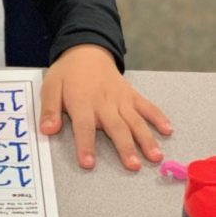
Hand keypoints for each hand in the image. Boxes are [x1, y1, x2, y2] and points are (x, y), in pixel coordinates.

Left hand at [39, 44, 172, 170]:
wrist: (86, 51)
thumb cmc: (67, 74)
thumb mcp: (50, 87)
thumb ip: (49, 110)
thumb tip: (47, 130)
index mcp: (82, 102)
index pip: (83, 126)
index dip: (85, 145)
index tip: (88, 164)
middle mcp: (104, 102)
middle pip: (116, 127)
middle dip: (125, 147)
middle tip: (133, 166)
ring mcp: (121, 99)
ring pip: (135, 120)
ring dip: (146, 138)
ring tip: (155, 156)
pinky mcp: (132, 95)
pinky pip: (147, 106)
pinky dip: (158, 117)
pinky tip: (168, 130)